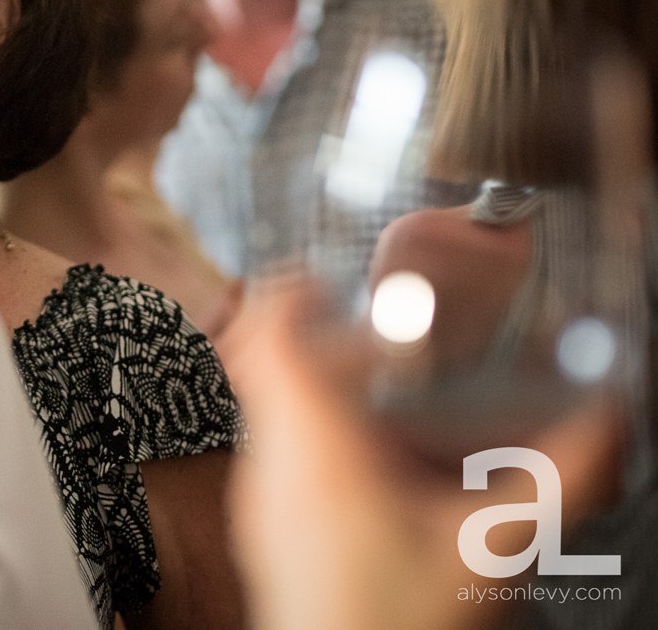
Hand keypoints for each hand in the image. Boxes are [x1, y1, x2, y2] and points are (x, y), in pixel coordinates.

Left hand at [225, 286, 622, 629]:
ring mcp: (262, 499)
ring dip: (331, 391)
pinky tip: (388, 467)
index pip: (268, 339)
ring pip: (278, 411)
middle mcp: (272, 466)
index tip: (322, 276)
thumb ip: (557, 481)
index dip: (288, 293)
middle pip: (275, 367)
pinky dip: (327, 436)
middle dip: (332, 342)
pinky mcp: (269, 528)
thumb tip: (608, 426)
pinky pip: (284, 453)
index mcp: (313, 451)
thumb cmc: (395, 625)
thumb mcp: (491, 549)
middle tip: (388, 339)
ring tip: (397, 398)